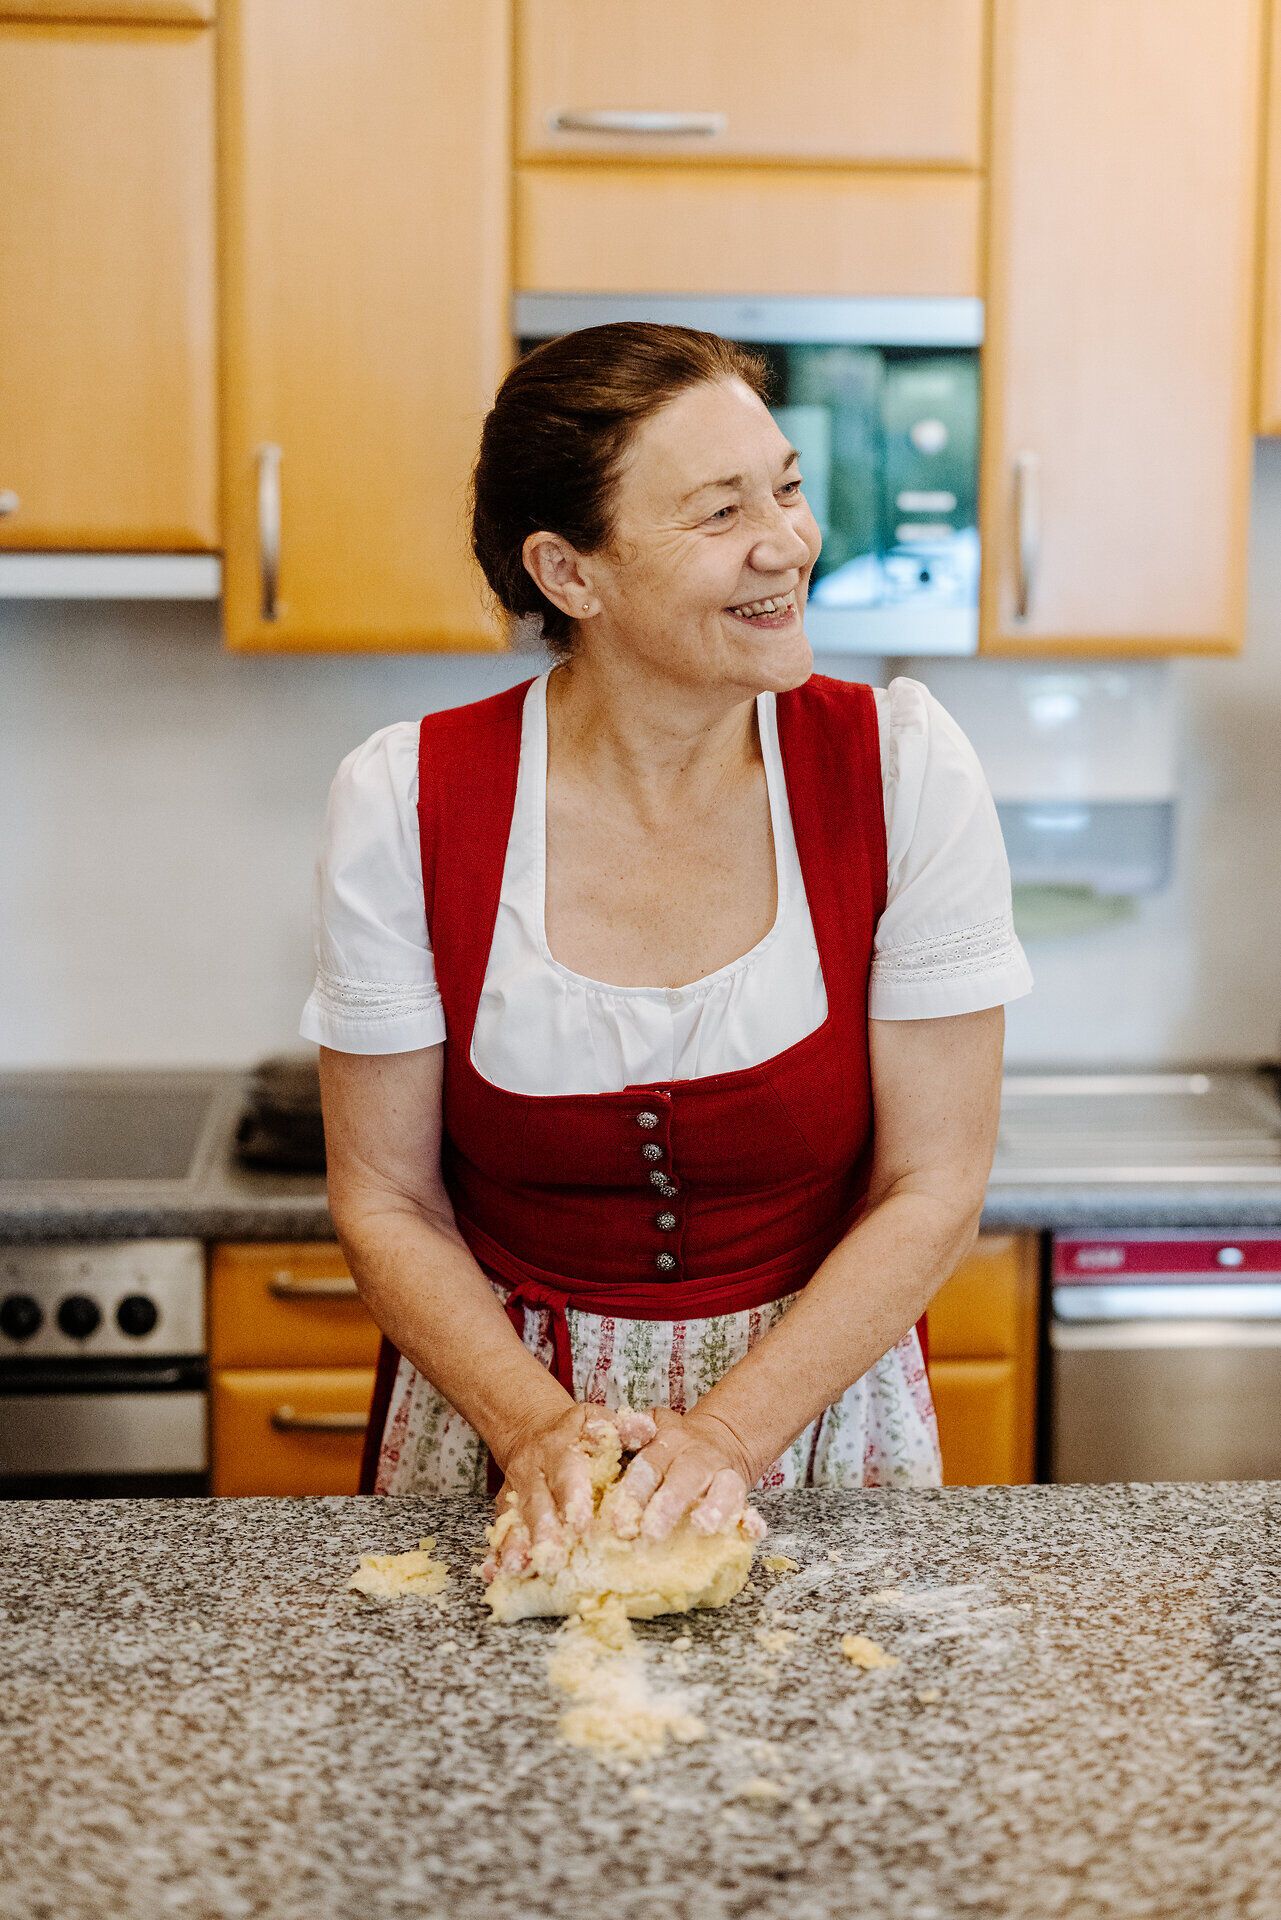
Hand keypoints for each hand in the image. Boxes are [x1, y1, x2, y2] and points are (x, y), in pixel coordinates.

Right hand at [481, 1402, 657, 1582]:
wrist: (531, 1430)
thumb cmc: (578, 1435)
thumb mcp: (598, 1422)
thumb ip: (622, 1428)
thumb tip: (645, 1431)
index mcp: (561, 1447)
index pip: (566, 1470)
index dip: (572, 1495)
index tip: (582, 1524)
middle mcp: (534, 1470)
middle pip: (537, 1502)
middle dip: (543, 1532)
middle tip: (552, 1560)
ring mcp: (517, 1492)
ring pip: (514, 1520)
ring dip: (516, 1547)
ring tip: (517, 1570)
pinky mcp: (505, 1511)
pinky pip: (499, 1533)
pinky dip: (496, 1554)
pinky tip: (495, 1574)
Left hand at [606, 1406, 764, 1544]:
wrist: (723, 1437)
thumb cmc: (673, 1446)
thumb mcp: (652, 1431)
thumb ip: (628, 1438)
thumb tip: (598, 1440)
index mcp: (667, 1444)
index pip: (649, 1465)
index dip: (634, 1492)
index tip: (618, 1521)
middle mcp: (695, 1459)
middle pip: (683, 1479)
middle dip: (668, 1504)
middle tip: (650, 1533)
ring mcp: (721, 1475)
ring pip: (722, 1489)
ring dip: (713, 1508)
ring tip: (701, 1527)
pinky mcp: (741, 1492)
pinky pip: (749, 1505)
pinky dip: (751, 1520)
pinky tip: (752, 1531)